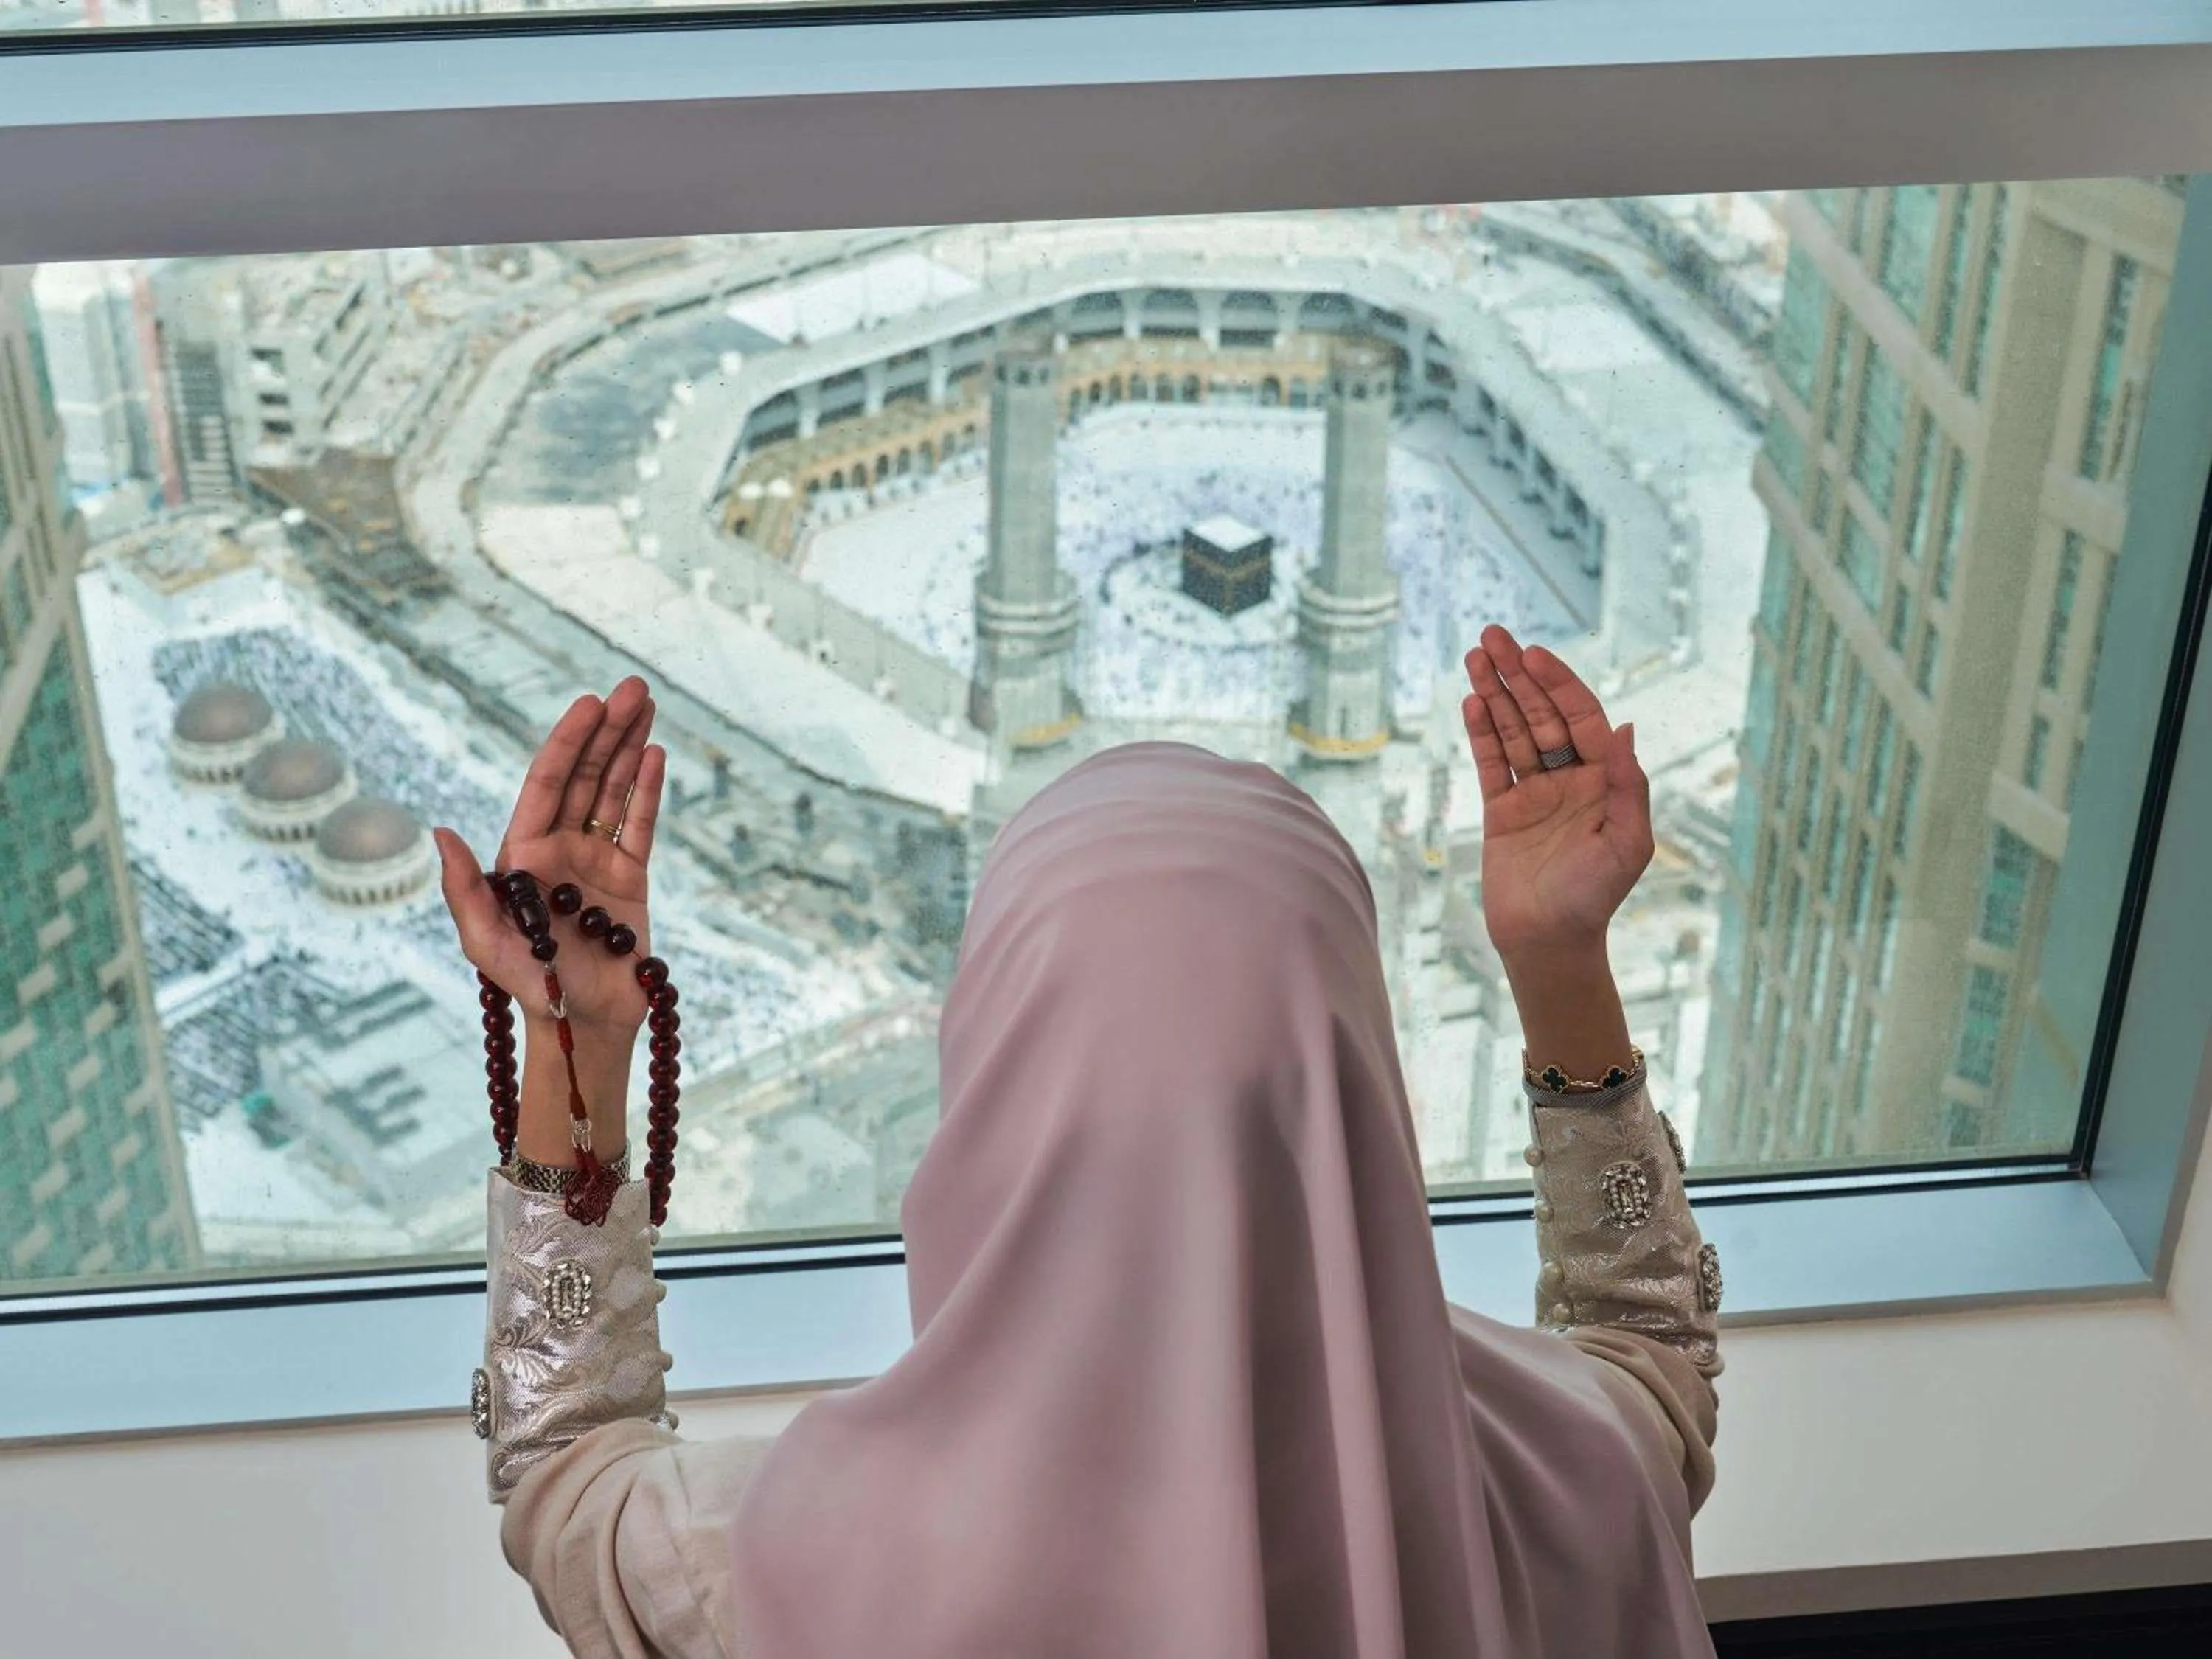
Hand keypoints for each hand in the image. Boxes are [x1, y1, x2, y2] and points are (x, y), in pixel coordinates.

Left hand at [433, 677, 665, 1035]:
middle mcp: (559, 847)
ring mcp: (596, 860)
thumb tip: (442, 832)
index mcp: (523, 853)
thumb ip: (464, 888)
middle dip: (608, 730)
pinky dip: (648, 790)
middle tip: (634, 688)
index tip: (590, 704)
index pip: (548, 783)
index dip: (568, 741)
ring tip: (648, 704)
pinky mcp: (630, 878)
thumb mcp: (484, 942)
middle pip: (586, 775)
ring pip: (614, 790)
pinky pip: (639, 825)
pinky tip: (655, 755)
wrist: (581, 1023)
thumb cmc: (527, 987)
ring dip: (631, 746)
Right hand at [1460, 625, 1652, 962]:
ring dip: (1495, 694)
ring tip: (1475, 658)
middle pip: (1542, 714)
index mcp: (1606, 780)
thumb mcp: (1628, 843)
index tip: (1534, 655)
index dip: (1559, 684)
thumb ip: (1630, 785)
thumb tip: (1627, 726)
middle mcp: (1572, 778)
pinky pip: (1491, 763)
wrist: (1549, 942)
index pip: (1582, 718)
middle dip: (1519, 675)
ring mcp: (1535, 792)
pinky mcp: (1502, 811)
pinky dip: (1482, 732)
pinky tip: (1472, 702)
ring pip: (1512, 732)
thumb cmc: (1595, 897)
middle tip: (1493, 637)